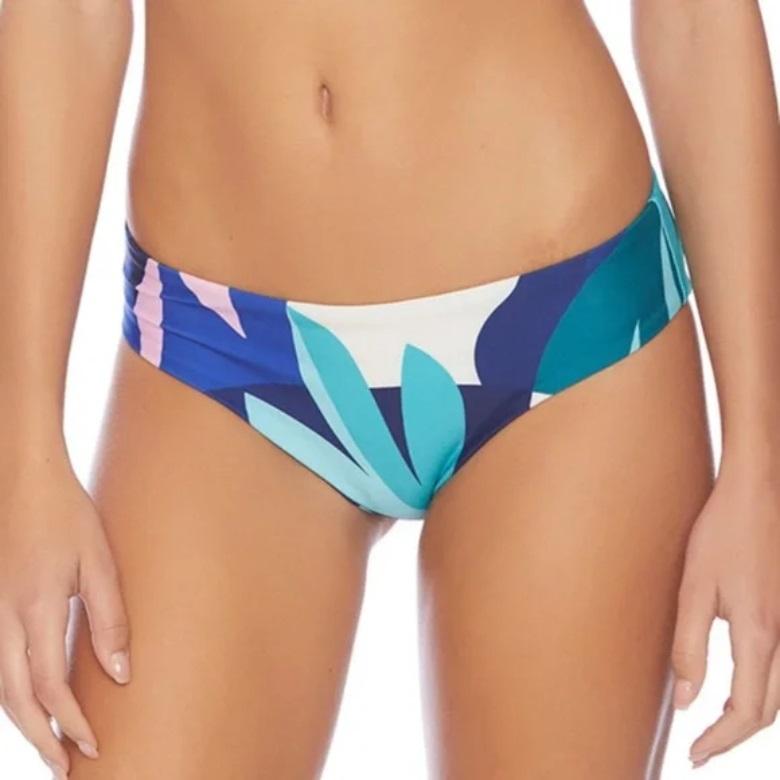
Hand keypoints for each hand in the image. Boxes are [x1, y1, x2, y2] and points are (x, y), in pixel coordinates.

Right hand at [0, 451, 129, 777]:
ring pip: (0, 685)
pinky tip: (28, 699)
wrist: (24, 478)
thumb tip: (121, 672)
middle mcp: (6, 620)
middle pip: (16, 699)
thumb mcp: (99, 562)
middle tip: (64, 768)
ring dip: (23, 721)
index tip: (94, 749)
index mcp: (37, 610)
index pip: (51, 688)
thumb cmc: (67, 515)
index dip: (71, 724)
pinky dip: (11, 692)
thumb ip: (110, 617)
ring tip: (47, 743)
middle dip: (40, 739)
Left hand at [671, 453, 779, 767]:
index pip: (746, 714)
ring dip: (750, 713)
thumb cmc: (721, 534)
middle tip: (701, 745)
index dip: (719, 741)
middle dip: (734, 735)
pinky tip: (739, 680)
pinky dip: (763, 687)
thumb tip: (685, 701)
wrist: (758, 492)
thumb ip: (688, 646)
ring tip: (714, 720)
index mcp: (759, 637)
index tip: (695, 754)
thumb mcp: (693, 588)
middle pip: (768, 710)